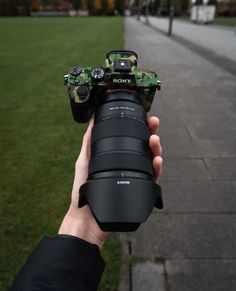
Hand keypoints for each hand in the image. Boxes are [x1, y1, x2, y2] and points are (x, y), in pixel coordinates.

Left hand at [58, 116, 162, 248]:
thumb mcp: (84, 161)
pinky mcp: (142, 190)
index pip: (131, 139)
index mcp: (118, 157)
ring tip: (154, 139)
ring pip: (152, 159)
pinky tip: (156, 160)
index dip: (138, 127)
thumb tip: (91, 121)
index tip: (141, 115)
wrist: (86, 217)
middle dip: (151, 132)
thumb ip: (89, 142)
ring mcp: (137, 177)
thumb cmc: (83, 190)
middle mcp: (130, 165)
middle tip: (153, 122)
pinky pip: (153, 178)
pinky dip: (156, 168)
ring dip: (156, 148)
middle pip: (145, 146)